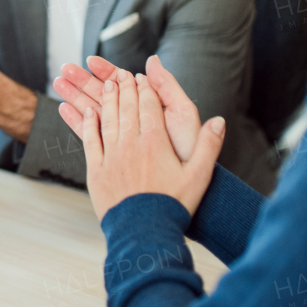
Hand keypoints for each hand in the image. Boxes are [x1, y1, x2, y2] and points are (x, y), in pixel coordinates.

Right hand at [55, 55, 202, 160]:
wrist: (179, 192)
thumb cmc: (186, 153)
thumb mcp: (182, 114)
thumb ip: (166, 86)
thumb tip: (151, 60)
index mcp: (148, 108)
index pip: (124, 84)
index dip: (106, 70)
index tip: (90, 60)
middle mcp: (132, 121)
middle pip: (103, 95)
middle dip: (84, 80)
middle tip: (66, 67)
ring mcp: (120, 137)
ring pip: (92, 110)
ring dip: (75, 95)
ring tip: (58, 82)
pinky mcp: (110, 153)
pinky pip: (89, 133)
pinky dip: (76, 120)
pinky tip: (63, 108)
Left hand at [81, 70, 225, 219]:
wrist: (144, 233)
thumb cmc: (174, 206)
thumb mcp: (199, 176)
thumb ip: (209, 146)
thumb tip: (219, 121)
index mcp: (155, 143)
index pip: (149, 107)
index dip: (145, 90)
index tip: (142, 77)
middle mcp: (130, 145)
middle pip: (126, 108)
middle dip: (125, 88)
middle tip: (122, 74)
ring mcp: (110, 156)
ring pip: (108, 120)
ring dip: (107, 99)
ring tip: (107, 85)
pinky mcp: (96, 171)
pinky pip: (89, 140)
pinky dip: (87, 123)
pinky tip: (88, 112)